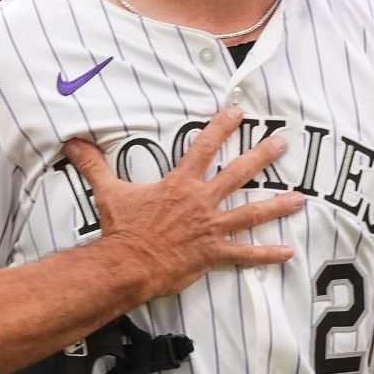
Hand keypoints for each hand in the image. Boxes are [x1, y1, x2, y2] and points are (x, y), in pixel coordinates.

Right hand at [61, 106, 300, 294]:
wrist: (128, 263)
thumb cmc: (122, 229)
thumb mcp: (108, 192)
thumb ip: (94, 164)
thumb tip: (72, 142)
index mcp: (179, 184)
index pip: (203, 147)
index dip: (221, 127)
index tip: (238, 110)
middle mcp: (201, 201)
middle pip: (237, 172)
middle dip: (262, 156)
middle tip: (282, 142)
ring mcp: (210, 227)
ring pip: (251, 212)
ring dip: (277, 204)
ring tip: (301, 197)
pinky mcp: (213, 253)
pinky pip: (245, 254)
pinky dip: (266, 255)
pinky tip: (288, 252)